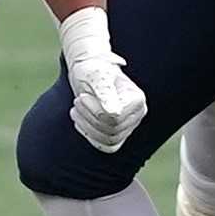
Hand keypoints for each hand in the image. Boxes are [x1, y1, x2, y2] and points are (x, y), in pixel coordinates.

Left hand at [59, 5, 147, 153]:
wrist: (88, 71)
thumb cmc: (92, 69)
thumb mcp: (96, 76)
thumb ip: (104, 93)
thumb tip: (114, 113)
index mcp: (136, 99)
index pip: (114, 118)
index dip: (93, 111)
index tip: (81, 96)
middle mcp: (138, 113)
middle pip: (111, 131)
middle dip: (88, 118)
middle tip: (77, 102)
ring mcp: (129, 124)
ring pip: (109, 141)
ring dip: (87, 127)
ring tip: (76, 109)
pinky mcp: (119, 132)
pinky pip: (107, 146)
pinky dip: (91, 136)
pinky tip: (81, 121)